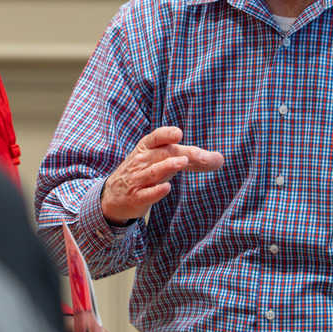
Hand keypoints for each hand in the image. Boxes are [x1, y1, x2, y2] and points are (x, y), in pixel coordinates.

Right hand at [100, 126, 222, 224]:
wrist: (113, 196)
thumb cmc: (145, 173)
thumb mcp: (162, 160)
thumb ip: (189, 159)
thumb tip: (219, 159)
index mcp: (147, 148)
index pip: (157, 137)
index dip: (167, 134)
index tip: (179, 134)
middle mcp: (142, 161)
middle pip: (163, 154)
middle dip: (183, 153)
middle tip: (204, 156)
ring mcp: (138, 179)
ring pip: (154, 171)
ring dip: (168, 166)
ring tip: (183, 163)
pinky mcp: (137, 197)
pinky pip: (147, 193)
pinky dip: (156, 191)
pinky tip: (167, 188)